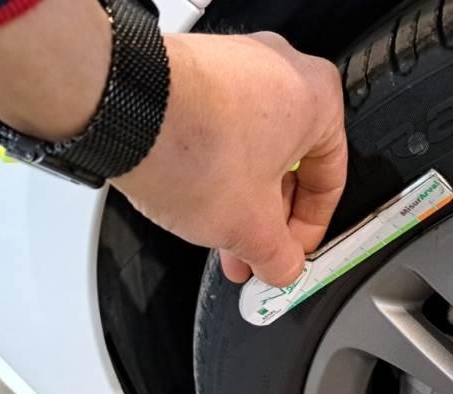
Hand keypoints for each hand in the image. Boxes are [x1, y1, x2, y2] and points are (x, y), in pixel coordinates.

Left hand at [114, 32, 347, 286]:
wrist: (121, 109)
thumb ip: (279, 256)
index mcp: (317, 99)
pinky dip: (215, 168)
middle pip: (289, 165)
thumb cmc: (194, 144)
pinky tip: (198, 201)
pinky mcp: (194, 72)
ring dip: (240, 200)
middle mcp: (281, 72)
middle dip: (268, 220)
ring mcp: (235, 67)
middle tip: (255, 253)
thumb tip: (283, 267)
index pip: (331, 181)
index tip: (291, 253)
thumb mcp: (250, 226)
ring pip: (253, 149)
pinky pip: (220, 129)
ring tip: (220, 237)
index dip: (309, 230)